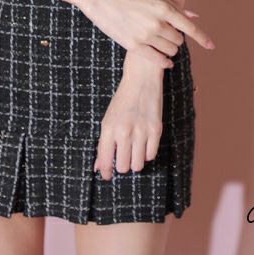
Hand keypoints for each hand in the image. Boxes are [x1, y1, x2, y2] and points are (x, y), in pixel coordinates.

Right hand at [79, 0, 214, 68]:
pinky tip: (165, 60)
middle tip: (167, 34)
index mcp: (163, 8)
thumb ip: (174, 5)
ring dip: (170, 49)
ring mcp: (146, 35)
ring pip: (170, 51)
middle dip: (176, 39)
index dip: (202, 38)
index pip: (189, 27)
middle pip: (179, 41)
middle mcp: (157, 23)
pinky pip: (158, 60)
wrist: (103, 0)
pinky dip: (164, 62)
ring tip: (161, 42)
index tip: (211, 46)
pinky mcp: (135, 45)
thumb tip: (194, 15)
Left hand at [93, 55, 164, 179]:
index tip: (106, 176)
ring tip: (134, 151)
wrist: (141, 78)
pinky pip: (151, 155)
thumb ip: (103, 144)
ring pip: (138, 165)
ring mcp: (141, 131)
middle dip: (122, 165)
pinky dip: (147, 154)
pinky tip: (144, 144)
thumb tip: (98, 167)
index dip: (105, 172)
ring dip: (135, 161)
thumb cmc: (122, 100)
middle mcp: (124, 132)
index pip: (105, 160)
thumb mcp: (108, 119)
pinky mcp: (156, 130)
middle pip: (123, 167)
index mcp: (108, 128)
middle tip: (123, 158)